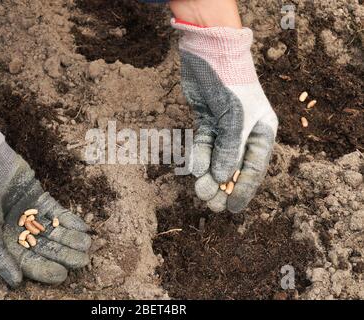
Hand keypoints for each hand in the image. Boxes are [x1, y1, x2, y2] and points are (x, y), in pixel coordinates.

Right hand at [0, 115, 90, 285]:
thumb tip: (16, 282)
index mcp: (3, 243)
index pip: (28, 262)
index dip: (45, 269)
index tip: (62, 274)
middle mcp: (18, 231)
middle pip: (46, 248)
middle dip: (64, 255)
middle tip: (83, 260)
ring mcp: (31, 214)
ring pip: (54, 231)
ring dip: (71, 238)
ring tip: (87, 244)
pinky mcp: (40, 198)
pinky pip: (58, 213)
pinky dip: (70, 220)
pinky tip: (83, 228)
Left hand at [172, 21, 277, 212]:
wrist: (210, 53)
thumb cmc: (232, 84)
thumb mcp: (235, 120)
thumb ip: (229, 151)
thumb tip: (222, 179)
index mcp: (262, 131)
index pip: (254, 168)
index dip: (243, 190)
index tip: (231, 209)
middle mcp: (244, 131)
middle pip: (233, 166)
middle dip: (222, 185)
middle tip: (210, 203)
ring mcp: (224, 127)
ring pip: (215, 157)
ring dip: (207, 173)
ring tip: (200, 189)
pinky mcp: (207, 121)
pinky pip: (203, 145)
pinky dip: (198, 156)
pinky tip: (193, 167)